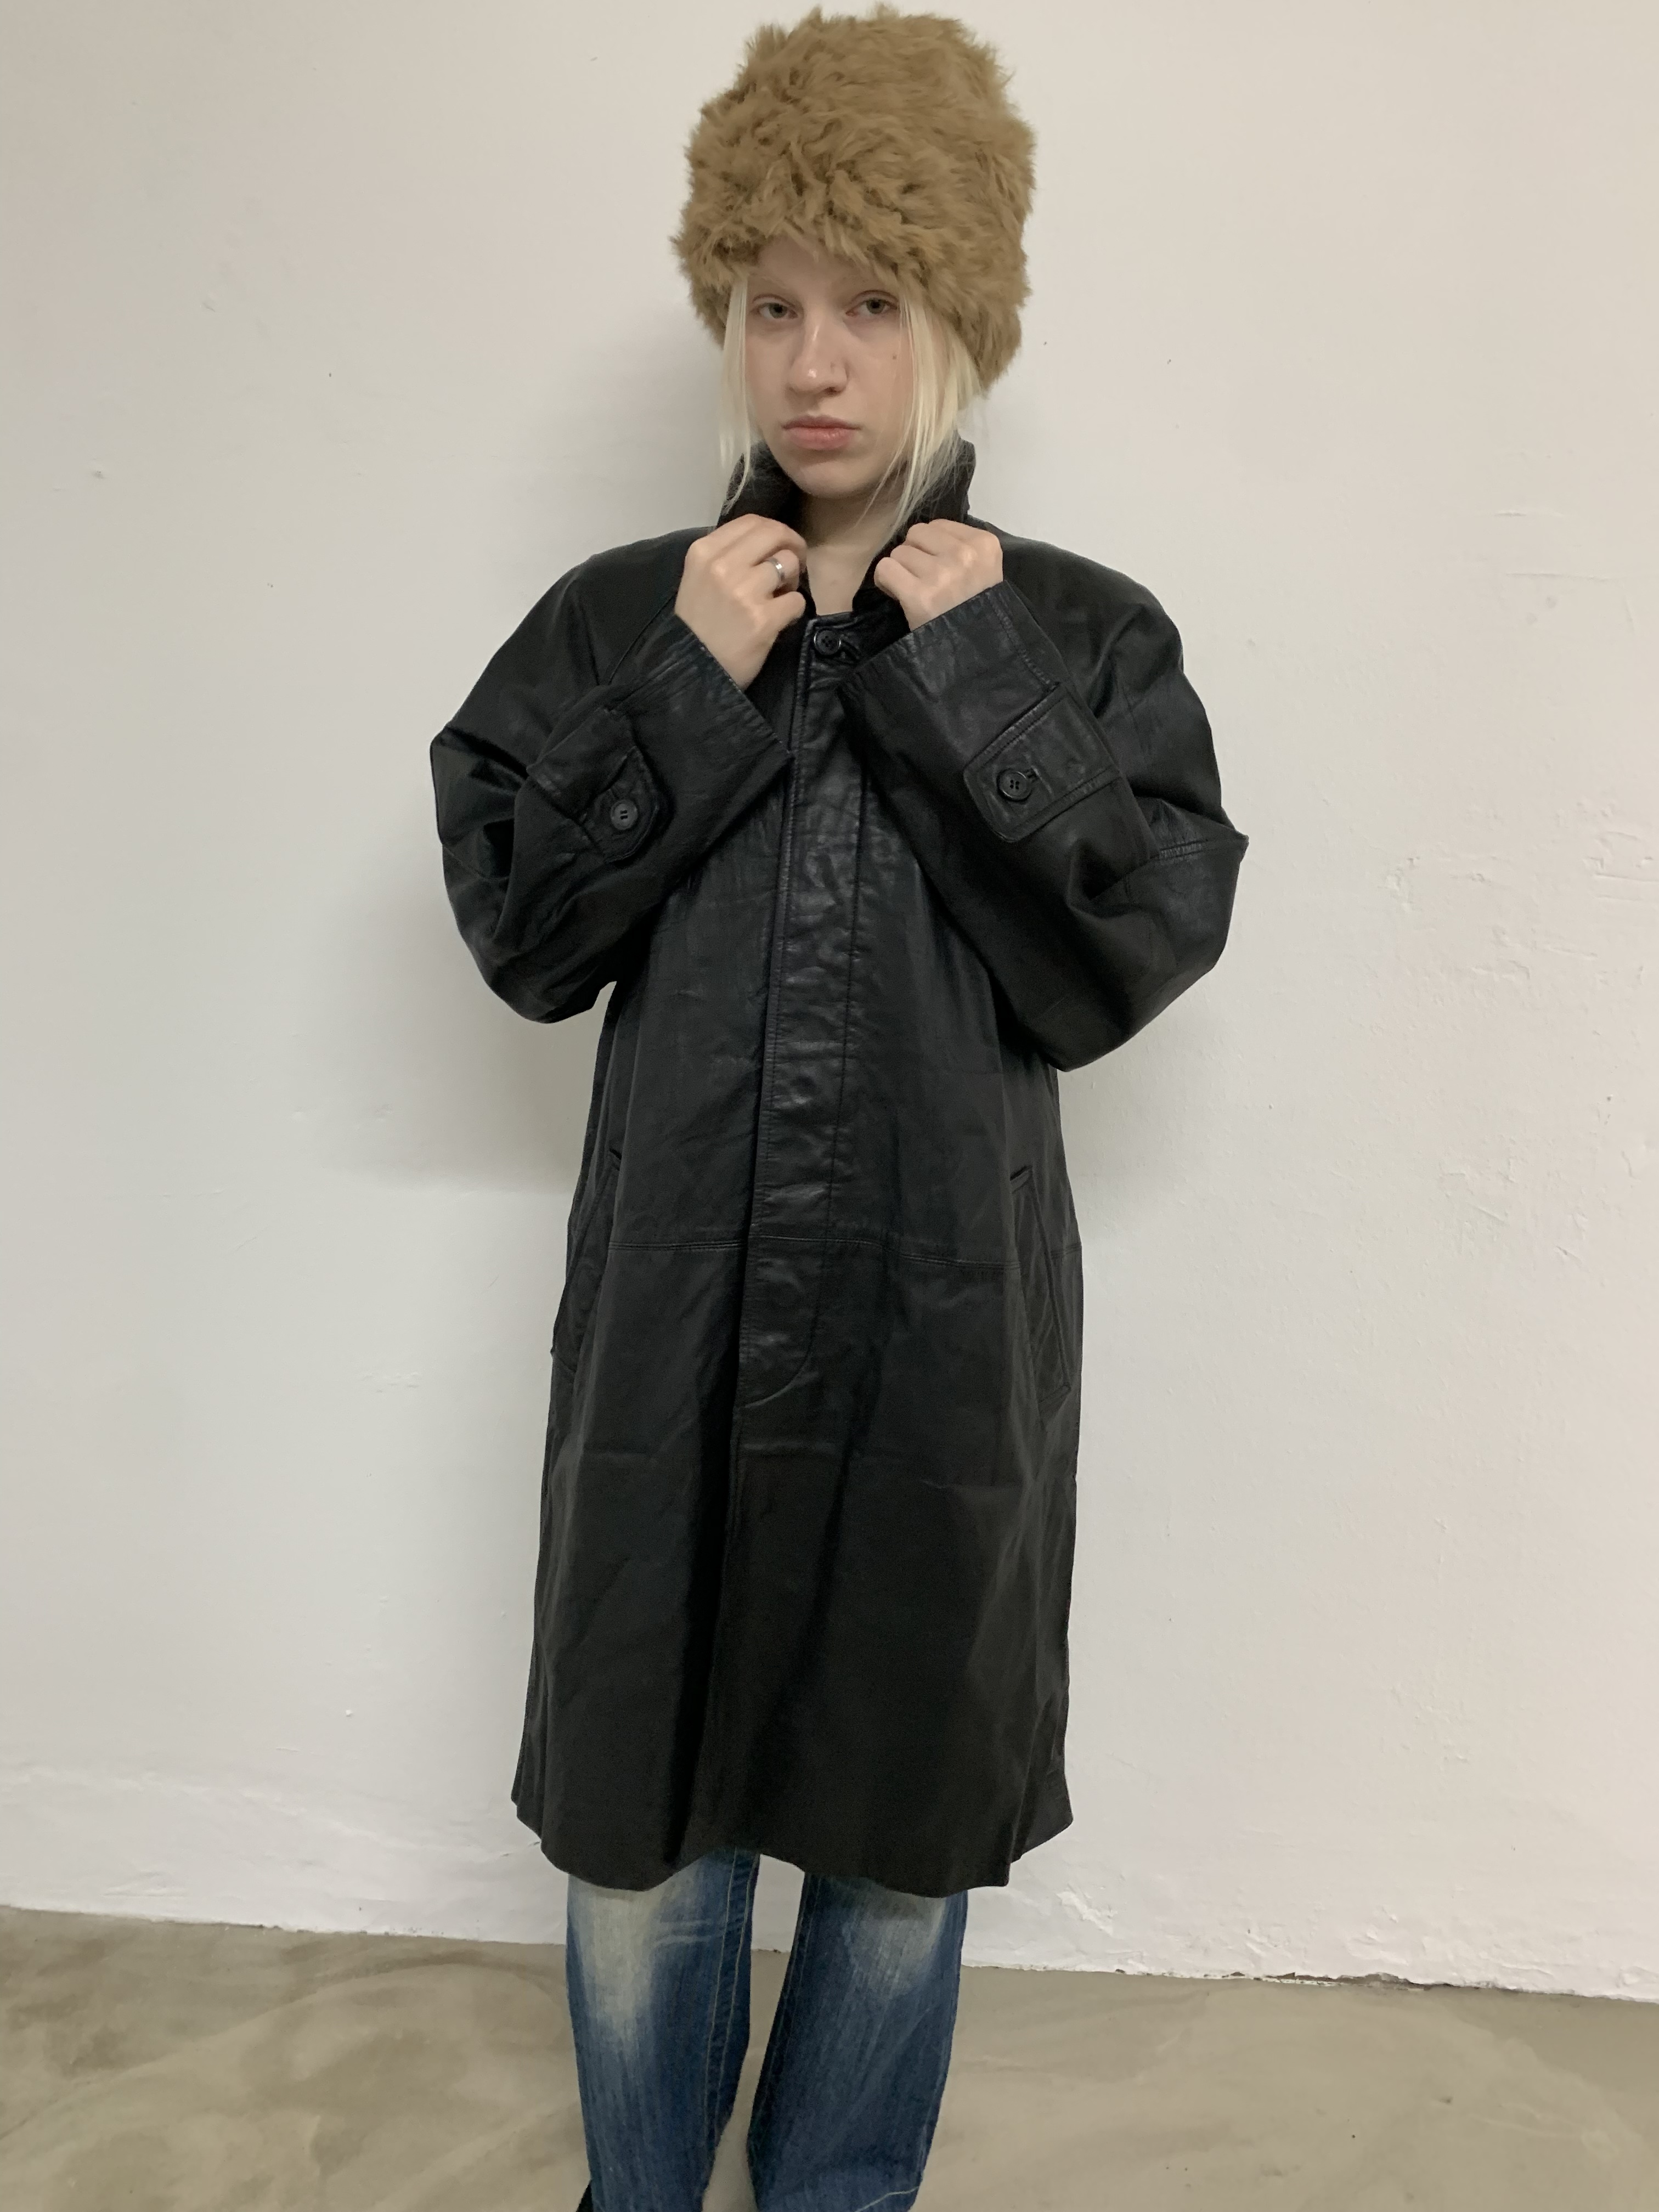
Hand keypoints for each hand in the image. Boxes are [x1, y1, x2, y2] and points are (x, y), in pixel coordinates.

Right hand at [675, 516, 806, 689]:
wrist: (691, 671)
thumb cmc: (697, 626)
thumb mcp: (698, 579)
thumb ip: (725, 555)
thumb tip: (765, 541)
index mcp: (703, 552)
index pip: (752, 521)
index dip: (775, 530)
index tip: (781, 545)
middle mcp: (723, 566)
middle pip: (774, 534)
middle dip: (793, 545)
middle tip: (796, 563)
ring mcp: (744, 592)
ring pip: (788, 564)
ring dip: (792, 580)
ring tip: (780, 596)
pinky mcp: (763, 619)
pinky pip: (796, 600)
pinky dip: (793, 610)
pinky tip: (779, 619)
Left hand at [872, 520, 1002, 630]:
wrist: (976, 654)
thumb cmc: (975, 611)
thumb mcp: (982, 570)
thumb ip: (959, 547)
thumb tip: (919, 537)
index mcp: (984, 544)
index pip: (938, 525)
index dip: (931, 547)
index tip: (937, 569)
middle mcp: (964, 555)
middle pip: (916, 534)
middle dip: (914, 555)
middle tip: (922, 580)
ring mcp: (942, 575)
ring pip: (899, 552)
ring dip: (901, 572)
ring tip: (915, 592)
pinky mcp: (919, 596)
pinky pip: (885, 569)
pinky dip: (886, 583)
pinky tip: (900, 596)